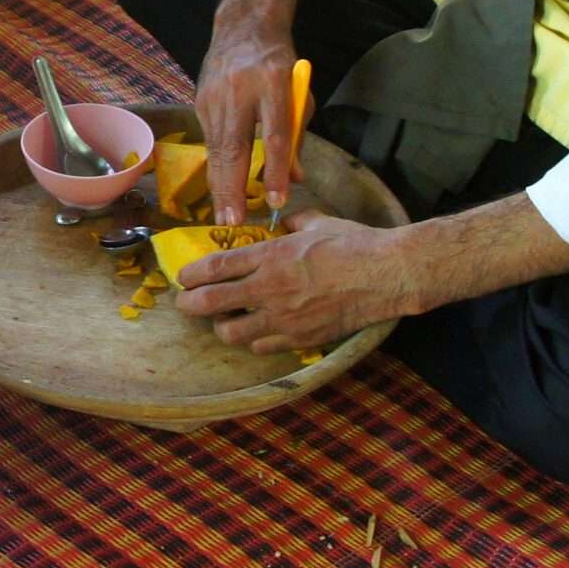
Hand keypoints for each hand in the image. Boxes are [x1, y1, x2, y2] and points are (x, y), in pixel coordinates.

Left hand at [173, 212, 416, 354]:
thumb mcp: (317, 222)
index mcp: (271, 256)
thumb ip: (292, 222)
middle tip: (186, 303)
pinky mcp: (299, 339)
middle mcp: (270, 289)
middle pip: (211, 303)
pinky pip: (262, 346)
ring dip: (221, 326)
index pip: (216, 267)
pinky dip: (253, 340)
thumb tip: (282, 221)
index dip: (191, 274)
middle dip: (190, 305)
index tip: (183, 277)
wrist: (386, 276)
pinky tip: (257, 331)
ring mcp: (284, 318)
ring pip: (231, 333)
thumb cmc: (354, 244)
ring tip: (224, 320)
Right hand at [194, 23, 304, 222]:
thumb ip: (296, 135)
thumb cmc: (279, 64)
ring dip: (220, 185)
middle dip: (233, 187)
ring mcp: (214, 97)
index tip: (277, 201)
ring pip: (217, 149)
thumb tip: (295, 179)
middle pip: (234, 147)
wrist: (243, 28)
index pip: (274, 134)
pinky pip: (210, 141)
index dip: (275, 170)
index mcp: (272, 84)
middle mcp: (238, 91)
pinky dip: (216, 167)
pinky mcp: (200, 102)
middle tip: (233, 221)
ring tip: (224, 215)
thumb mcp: (299, 94)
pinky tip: (219, 190)